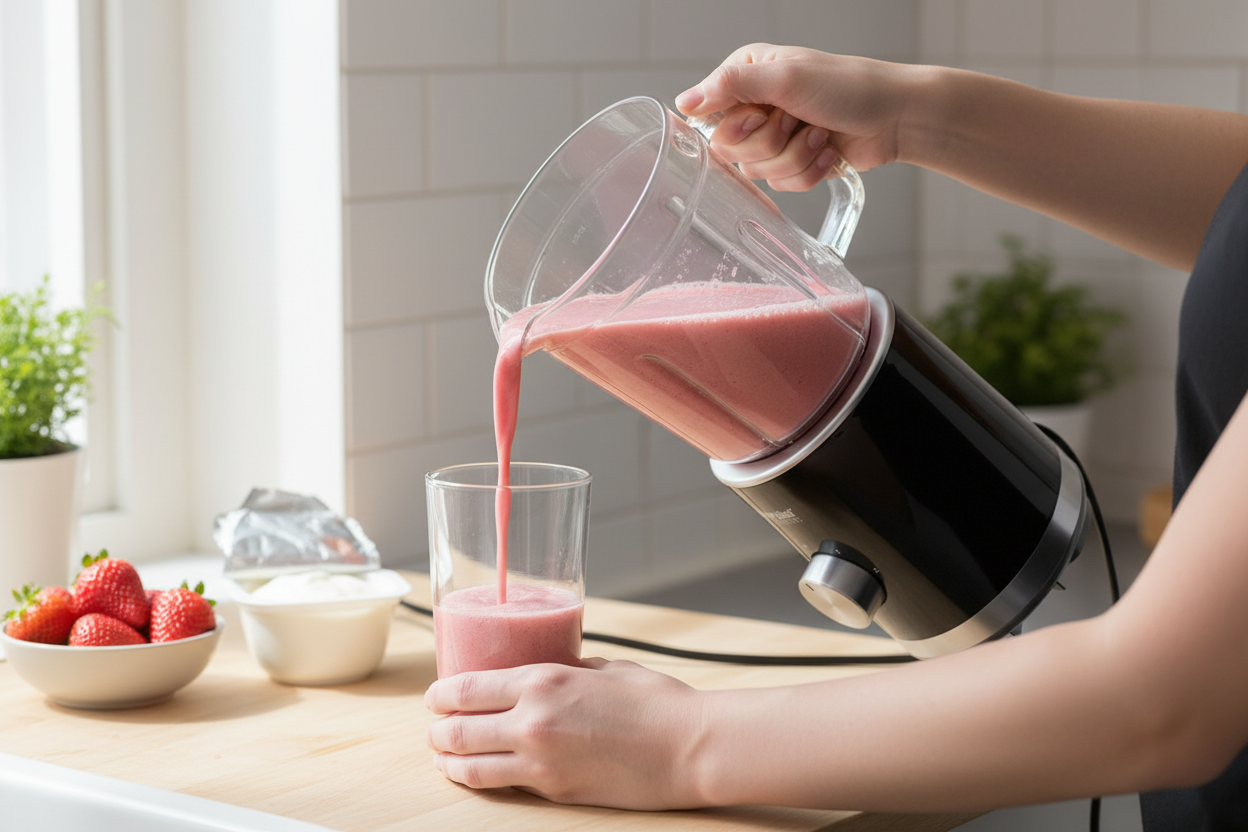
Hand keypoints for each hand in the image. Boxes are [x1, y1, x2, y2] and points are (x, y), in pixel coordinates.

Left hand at [424, 658, 707, 809]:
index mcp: (541, 682)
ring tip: (442, 757)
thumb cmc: (655, 702)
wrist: (688, 748)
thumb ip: (565, 670)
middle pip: (456, 730)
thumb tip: (543, 672)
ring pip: (469, 767)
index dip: (440, 695)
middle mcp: (532, 722)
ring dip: (447, 762)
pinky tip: (477, 774)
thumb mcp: (604, 668)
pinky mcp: (554, 791)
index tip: (434, 697)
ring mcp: (540, 762)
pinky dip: (480, 780)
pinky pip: (503, 785)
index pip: (465, 688)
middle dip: (436, 730)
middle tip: (434, 728)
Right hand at [675, 44, 917, 189]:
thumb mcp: (786, 77)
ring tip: (820, 133)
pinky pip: (781, 186)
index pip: (709, 116)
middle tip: (797, 120)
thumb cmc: (848, 86)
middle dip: (771, 142)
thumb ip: (731, 86)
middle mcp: (754, 106)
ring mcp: (774, 136)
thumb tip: (683, 103)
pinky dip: (808, 172)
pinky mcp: (792, 162)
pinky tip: (827, 151)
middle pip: (731, 150)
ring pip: (758, 171)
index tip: (764, 112)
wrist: (894, 116)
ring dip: (795, 156)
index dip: (737, 124)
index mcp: (745, 76)